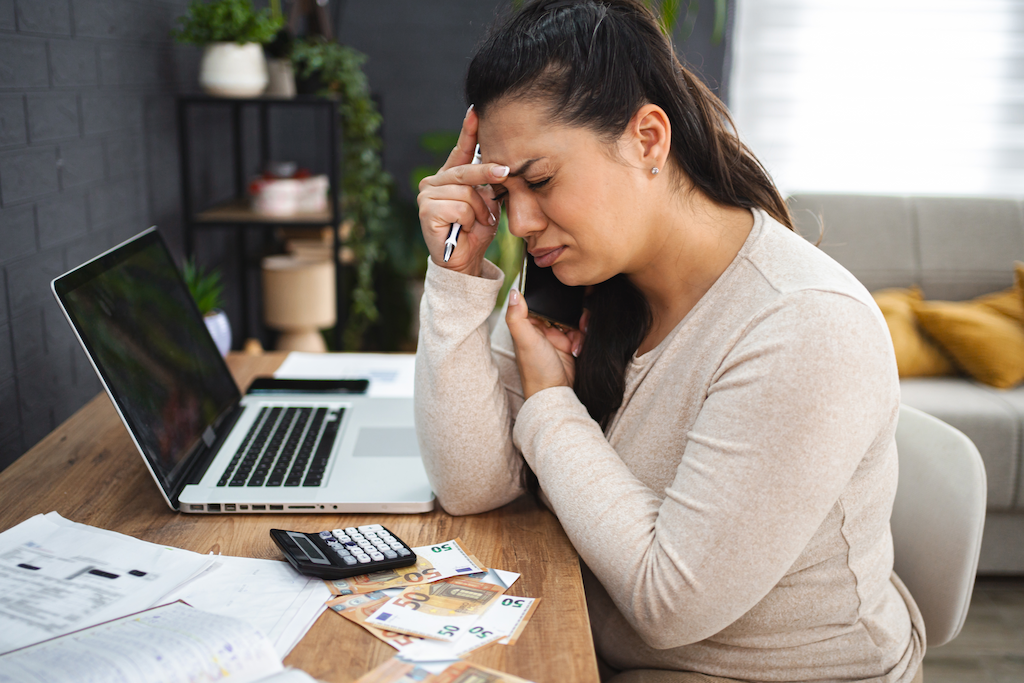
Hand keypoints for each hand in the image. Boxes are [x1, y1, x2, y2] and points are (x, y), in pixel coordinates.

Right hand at [417, 106, 509, 276]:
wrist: (464, 261)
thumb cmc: (476, 231)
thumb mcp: (488, 202)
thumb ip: (489, 183)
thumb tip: (502, 164)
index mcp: (448, 177)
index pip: (460, 150)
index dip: (469, 131)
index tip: (476, 111)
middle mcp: (432, 182)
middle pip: (466, 171)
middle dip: (488, 174)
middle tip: (506, 173)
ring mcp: (426, 196)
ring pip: (466, 192)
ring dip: (479, 210)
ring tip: (477, 222)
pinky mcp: (425, 211)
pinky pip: (459, 207)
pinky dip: (468, 219)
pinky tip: (463, 229)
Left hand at [505, 288, 586, 399]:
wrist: (555, 394)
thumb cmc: (536, 370)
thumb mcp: (525, 341)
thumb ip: (517, 317)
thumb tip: (514, 292)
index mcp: (527, 324)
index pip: (537, 300)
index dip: (549, 295)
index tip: (561, 291)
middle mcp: (541, 328)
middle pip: (558, 307)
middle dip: (570, 309)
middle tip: (577, 318)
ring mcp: (556, 336)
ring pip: (572, 317)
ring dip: (579, 323)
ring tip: (581, 330)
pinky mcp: (570, 343)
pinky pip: (580, 331)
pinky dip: (583, 335)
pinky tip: (578, 346)